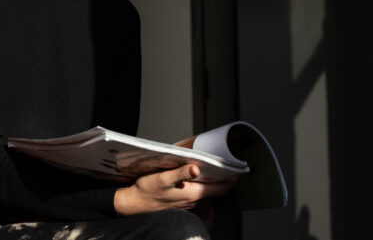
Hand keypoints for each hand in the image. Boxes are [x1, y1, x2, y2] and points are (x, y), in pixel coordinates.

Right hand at [113, 164, 237, 215]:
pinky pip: (199, 197)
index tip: (239, 170)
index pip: (220, 189)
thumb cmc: (147, 190)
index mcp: (193, 194)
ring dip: (213, 184)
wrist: (134, 204)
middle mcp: (194, 201)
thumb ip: (180, 173)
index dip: (231, 180)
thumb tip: (195, 168)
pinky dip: (203, 188)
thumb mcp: (162, 178)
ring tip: (215, 170)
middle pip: (215, 191)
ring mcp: (188, 205)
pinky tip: (198, 179)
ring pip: (207, 194)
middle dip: (223, 180)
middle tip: (228, 166)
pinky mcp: (182, 205)